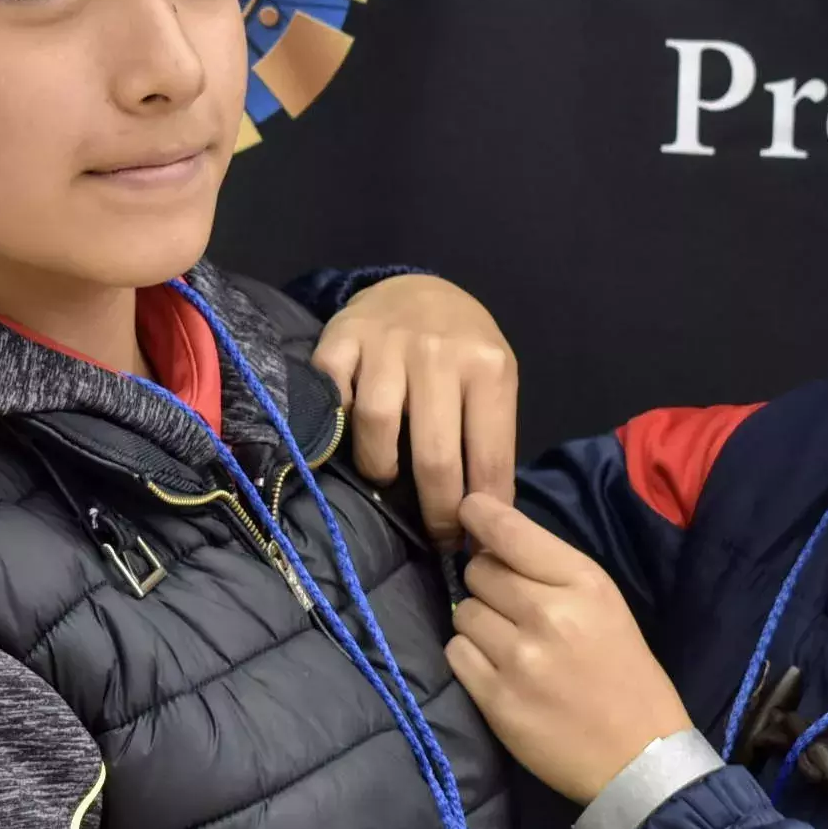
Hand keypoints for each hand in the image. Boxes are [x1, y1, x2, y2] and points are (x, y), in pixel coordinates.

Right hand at [313, 275, 517, 544]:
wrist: (416, 288)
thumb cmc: (462, 346)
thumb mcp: (494, 378)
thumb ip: (491, 436)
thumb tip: (486, 513)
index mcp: (487, 367)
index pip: (487, 458)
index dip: (479, 510)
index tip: (471, 540)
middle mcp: (437, 354)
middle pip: (434, 455)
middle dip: (436, 510)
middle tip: (435, 534)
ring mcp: (385, 344)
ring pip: (376, 425)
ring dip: (380, 466)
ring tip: (386, 477)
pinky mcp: (341, 339)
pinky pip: (333, 395)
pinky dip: (336, 423)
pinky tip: (348, 433)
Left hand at [446, 493, 695, 803]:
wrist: (639, 756)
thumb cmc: (626, 674)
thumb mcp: (606, 605)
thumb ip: (553, 571)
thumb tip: (492, 539)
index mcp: (584, 584)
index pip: (510, 531)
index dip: (479, 513)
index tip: (468, 509)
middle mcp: (548, 614)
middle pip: (479, 570)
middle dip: (488, 582)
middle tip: (512, 607)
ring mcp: (518, 658)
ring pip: (463, 611)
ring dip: (478, 623)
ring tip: (509, 644)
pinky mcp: (496, 699)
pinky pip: (456, 652)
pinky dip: (469, 656)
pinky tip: (497, 669)